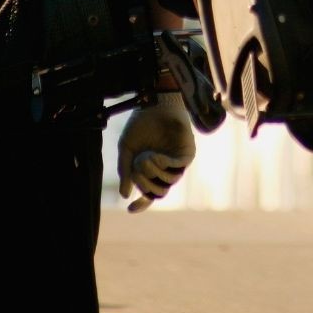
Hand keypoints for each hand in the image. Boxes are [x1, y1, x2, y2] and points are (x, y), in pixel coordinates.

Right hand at [117, 94, 195, 211]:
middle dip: (145, 184)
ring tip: (146, 158)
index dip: (141, 204)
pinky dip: (164, 165)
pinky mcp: (187, 153)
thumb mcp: (127, 148)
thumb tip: (125, 194)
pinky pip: (177, 168)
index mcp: (152, 169)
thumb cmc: (141, 123)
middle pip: (158, 191)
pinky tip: (155, 156)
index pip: (149, 192)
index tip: (130, 209)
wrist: (154, 102)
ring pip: (168, 183)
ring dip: (154, 174)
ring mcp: (177, 161)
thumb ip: (125, 171)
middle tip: (137, 167)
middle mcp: (166, 168)